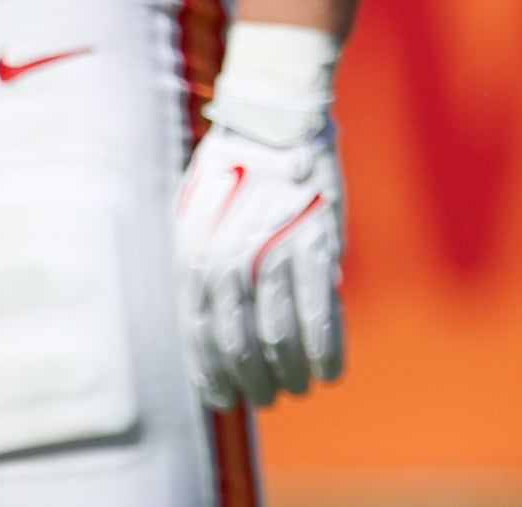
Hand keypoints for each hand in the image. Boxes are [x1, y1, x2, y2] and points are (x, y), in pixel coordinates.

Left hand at [175, 119, 343, 405]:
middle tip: (266, 398)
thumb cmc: (231, 170)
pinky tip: (329, 372)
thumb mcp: (195, 216)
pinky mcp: (315, 251)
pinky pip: (322, 317)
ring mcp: (271, 258)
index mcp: (192, 254)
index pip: (198, 332)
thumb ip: (202, 268)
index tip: (222, 399)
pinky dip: (326, 352)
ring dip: (290, 374)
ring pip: (281, 338)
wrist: (271, 122)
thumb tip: (215, 322)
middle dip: (253, 381)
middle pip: (240, 344)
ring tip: (296, 389)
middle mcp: (227, 261)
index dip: (211, 372)